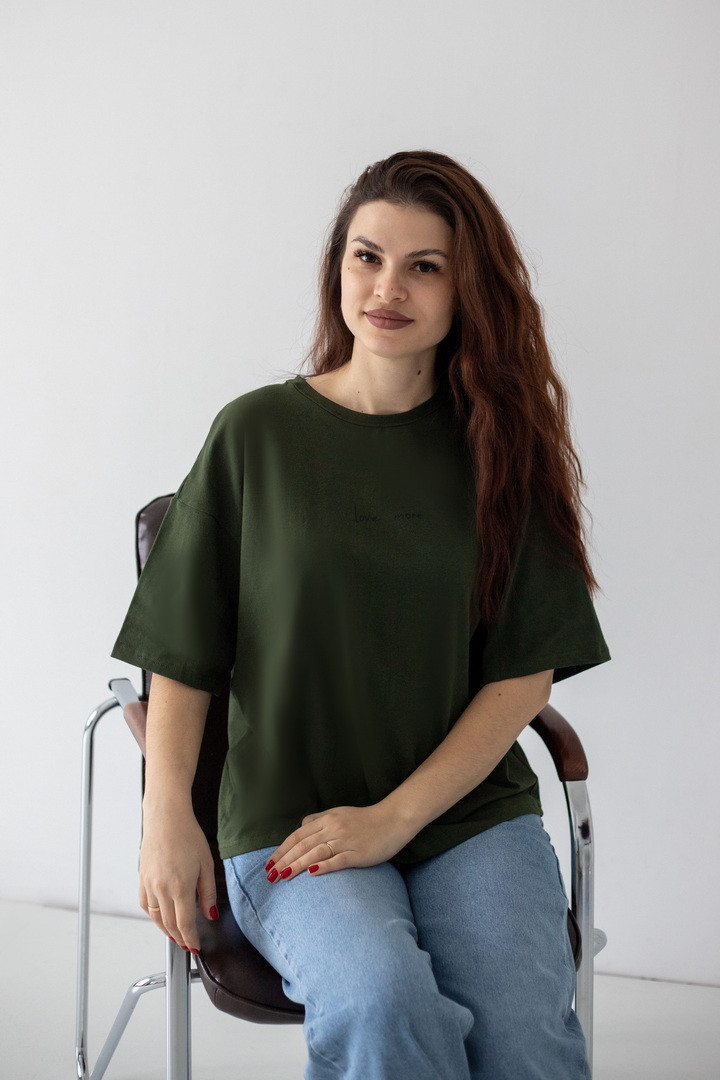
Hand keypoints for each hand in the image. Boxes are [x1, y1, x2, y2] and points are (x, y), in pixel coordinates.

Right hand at [138, 805, 217, 951]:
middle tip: (187, 945)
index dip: (190, 939)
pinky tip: (162, 916)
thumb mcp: (206, 864)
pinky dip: (154, 916)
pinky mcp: (141, 879)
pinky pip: (146, 905)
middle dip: (180, 938)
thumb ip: (208, 893)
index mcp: (180, 887)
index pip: (185, 924)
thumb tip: (210, 914)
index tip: (195, 947)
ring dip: (166, 930)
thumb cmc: (188, 836)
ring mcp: (149, 885)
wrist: (166, 818)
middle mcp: (161, 889)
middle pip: (169, 925)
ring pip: (156, 918)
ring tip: (176, 935)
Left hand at [264, 803, 412, 881]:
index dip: (281, 850)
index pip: (297, 836)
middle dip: (284, 860)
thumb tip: (301, 827)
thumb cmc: (365, 819)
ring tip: (283, 876)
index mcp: (327, 819)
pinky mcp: (358, 853)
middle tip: (269, 876)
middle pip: (302, 845)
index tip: (269, 864)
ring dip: (297, 864)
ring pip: (315, 852)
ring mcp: (345, 841)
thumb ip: (318, 820)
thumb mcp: (339, 814)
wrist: (393, 820)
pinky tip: (311, 873)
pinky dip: (323, 866)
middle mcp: (333, 828)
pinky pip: (338, 860)